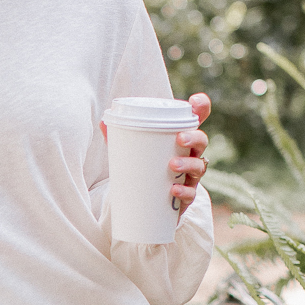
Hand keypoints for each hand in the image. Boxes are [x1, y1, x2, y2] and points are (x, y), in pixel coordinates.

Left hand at [97, 90, 210, 216]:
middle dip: (194, 138)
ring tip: (172, 165)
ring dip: (189, 164)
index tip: (196, 102)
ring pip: (199, 167)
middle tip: (180, 139)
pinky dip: (184, 192)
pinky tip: (174, 190)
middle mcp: (191, 154)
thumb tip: (103, 122)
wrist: (147, 203)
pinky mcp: (185, 196)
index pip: (196, 119)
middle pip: (201, 141)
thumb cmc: (144, 168)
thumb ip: (121, 138)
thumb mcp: (133, 151)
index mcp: (181, 138)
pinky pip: (191, 194)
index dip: (201, 107)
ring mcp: (190, 176)